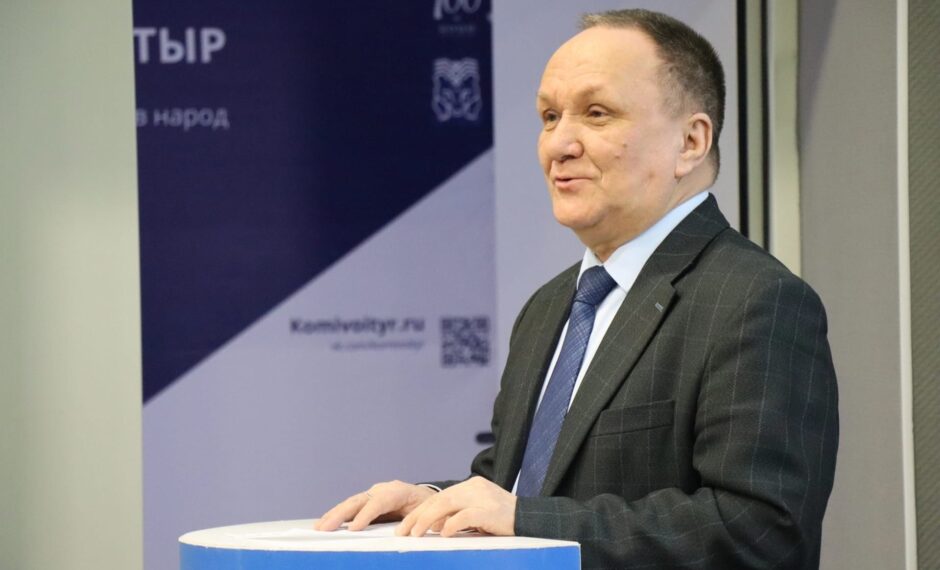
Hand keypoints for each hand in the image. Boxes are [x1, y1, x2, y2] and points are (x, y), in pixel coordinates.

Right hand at [314, 480, 435, 530]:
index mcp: (400, 491)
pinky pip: (352, 507)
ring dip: (334, 515)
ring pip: (352, 503)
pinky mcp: (369, 500)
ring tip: (319, 526)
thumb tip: (419, 530)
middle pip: (359, 500)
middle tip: (325, 527)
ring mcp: (374, 493)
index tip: (353, 528)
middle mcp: (383, 490)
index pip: (380, 502)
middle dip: (341, 514)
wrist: (430, 498)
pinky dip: (338, 514)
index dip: (366, 515)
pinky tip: (325, 523)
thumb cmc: (431, 507)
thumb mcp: (430, 513)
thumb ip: (423, 520)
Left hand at [395, 476, 515, 537]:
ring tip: (416, 534)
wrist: (531, 519)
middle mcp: (474, 487)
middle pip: (439, 500)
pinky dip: (453, 524)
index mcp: (470, 486)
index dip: (419, 512)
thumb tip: (434, 526)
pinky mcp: (491, 510)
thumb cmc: (502, 521)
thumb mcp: (477, 515)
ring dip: (428, 520)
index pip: (438, 498)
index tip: (404, 527)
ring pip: (448, 504)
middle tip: (403, 532)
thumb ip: (457, 516)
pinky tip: (443, 534)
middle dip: (417, 516)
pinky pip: (467, 515)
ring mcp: (483, 497)